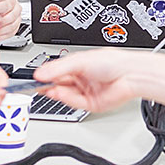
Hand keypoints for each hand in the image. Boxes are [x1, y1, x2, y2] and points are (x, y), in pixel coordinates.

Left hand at [0, 0, 21, 41]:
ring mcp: (16, 17)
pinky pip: (12, 33)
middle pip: (12, 16)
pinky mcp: (15, 26)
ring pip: (12, 26)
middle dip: (1, 24)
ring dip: (0, 32)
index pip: (9, 5)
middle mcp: (15, 8)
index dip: (0, 12)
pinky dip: (2, 37)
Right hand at [34, 49, 164, 113]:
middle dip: (48, 86)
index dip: (45, 76)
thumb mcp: (80, 60)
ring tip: (49, 89)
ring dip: (56, 93)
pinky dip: (66, 99)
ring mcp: (87, 91)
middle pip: (59, 85)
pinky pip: (75, 104)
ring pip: (65, 95)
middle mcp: (82, 78)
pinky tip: (60, 94)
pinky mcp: (92, 104)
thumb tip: (40, 73)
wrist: (131, 75)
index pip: (57, 72)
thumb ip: (58, 68)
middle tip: (35, 86)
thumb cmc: (114, 62)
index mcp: (79, 66)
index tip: (33, 78)